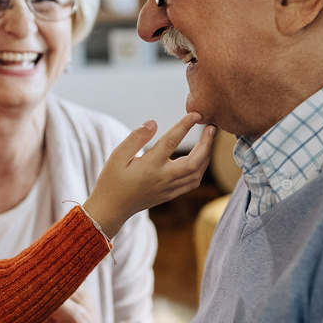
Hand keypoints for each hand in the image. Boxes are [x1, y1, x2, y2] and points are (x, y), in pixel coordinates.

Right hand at [83, 114, 214, 237]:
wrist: (111, 208)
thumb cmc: (112, 180)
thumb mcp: (117, 156)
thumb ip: (136, 138)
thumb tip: (153, 122)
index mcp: (150, 166)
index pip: (171, 142)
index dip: (185, 126)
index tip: (195, 114)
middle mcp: (163, 178)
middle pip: (195, 162)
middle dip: (207, 144)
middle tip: (211, 127)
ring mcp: (169, 188)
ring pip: (197, 174)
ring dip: (206, 156)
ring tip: (208, 140)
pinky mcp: (170, 194)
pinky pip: (192, 183)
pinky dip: (200, 169)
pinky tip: (200, 158)